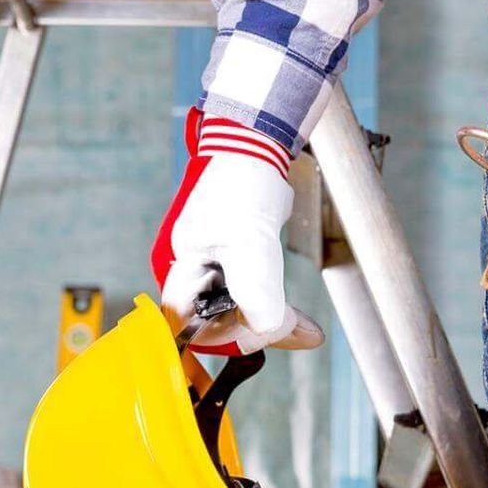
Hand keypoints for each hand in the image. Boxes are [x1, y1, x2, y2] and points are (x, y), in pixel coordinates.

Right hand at [151, 115, 324, 355]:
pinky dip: (276, 311)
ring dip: (272, 325)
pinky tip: (301, 322)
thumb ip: (256, 291)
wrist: (258, 150)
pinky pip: (253, 303)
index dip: (224, 337)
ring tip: (306, 330)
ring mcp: (213, 273)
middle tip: (299, 330)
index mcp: (182, 274)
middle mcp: (193, 278)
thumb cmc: (242, 187)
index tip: (262, 333)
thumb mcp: (250, 244)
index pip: (189, 329)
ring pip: (239, 318)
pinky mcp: (235, 268)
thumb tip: (270, 329)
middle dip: (257, 331)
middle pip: (218, 328)